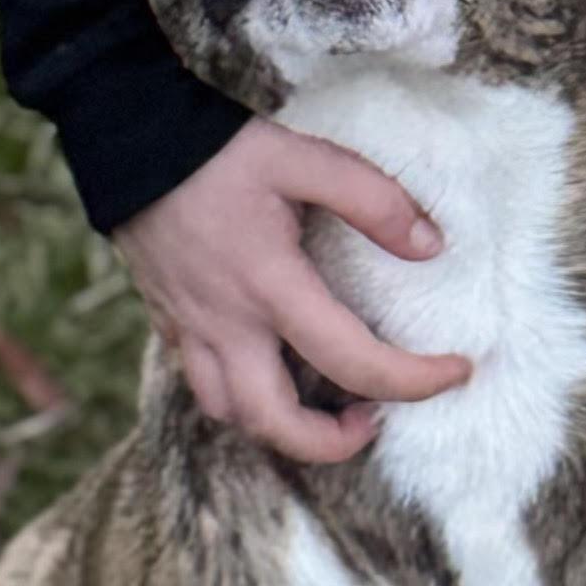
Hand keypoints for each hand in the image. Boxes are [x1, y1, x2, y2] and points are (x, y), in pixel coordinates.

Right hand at [113, 115, 470, 464]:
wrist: (127, 141)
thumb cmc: (219, 151)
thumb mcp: (304, 157)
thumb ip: (373, 200)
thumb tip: (432, 246)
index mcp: (270, 286)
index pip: (354, 362)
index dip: (415, 381)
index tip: (457, 370)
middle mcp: (227, 324)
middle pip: (276, 424)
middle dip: (333, 444)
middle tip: (374, 418)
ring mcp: (191, 330)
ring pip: (233, 415)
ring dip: (283, 427)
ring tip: (326, 403)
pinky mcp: (170, 324)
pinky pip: (206, 386)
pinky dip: (246, 398)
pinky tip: (275, 367)